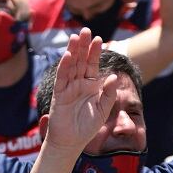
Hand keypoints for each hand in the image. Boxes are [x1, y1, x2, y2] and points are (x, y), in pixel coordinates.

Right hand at [45, 29, 119, 151]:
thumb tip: (113, 76)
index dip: (94, 52)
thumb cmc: (87, 127)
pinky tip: (68, 56)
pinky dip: (64, 67)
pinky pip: (62, 78)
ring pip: (70, 66)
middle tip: (85, 30)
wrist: (71, 142)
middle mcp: (78, 83)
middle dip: (83, 46)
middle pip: (80, 61)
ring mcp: (68, 88)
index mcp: (90, 85)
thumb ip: (109, 93)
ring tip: (76, 37)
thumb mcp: (103, 109)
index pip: (92, 65)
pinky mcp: (59, 95)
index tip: (99, 39)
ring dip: (73, 51)